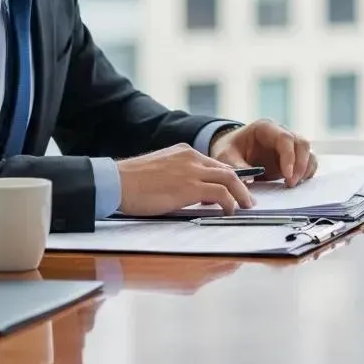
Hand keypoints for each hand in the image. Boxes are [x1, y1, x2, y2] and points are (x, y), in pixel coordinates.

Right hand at [115, 143, 252, 216]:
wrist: (115, 182)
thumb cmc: (130, 182)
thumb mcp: (159, 171)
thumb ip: (177, 176)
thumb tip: (189, 192)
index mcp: (183, 152)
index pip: (214, 164)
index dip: (227, 178)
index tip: (234, 189)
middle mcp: (191, 157)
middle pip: (227, 169)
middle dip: (241, 185)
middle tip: (247, 199)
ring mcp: (192, 171)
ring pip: (229, 179)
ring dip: (241, 194)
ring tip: (246, 207)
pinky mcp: (189, 186)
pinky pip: (220, 193)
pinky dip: (230, 202)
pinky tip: (230, 212)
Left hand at [210, 120, 317, 186]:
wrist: (231, 152)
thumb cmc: (229, 150)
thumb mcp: (225, 156)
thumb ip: (236, 166)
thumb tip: (248, 179)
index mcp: (266, 128)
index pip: (285, 138)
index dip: (289, 156)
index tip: (286, 175)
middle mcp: (281, 134)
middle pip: (302, 144)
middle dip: (300, 165)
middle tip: (291, 183)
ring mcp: (289, 146)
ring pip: (308, 153)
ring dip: (304, 170)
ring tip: (291, 185)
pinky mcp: (292, 158)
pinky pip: (307, 163)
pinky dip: (305, 174)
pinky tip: (294, 184)